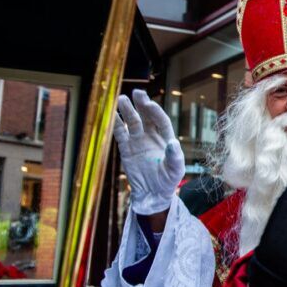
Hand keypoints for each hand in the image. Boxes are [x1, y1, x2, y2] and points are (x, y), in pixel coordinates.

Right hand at [114, 89, 184, 214]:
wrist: (152, 194)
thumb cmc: (168, 181)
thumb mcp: (175, 171)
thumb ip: (175, 157)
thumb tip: (173, 143)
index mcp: (166, 138)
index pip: (161, 121)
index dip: (156, 112)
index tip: (149, 103)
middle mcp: (152, 136)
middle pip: (146, 116)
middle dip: (142, 105)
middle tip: (136, 93)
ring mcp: (138, 141)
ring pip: (132, 122)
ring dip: (127, 111)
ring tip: (121, 99)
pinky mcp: (126, 148)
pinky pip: (120, 134)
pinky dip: (116, 124)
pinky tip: (111, 115)